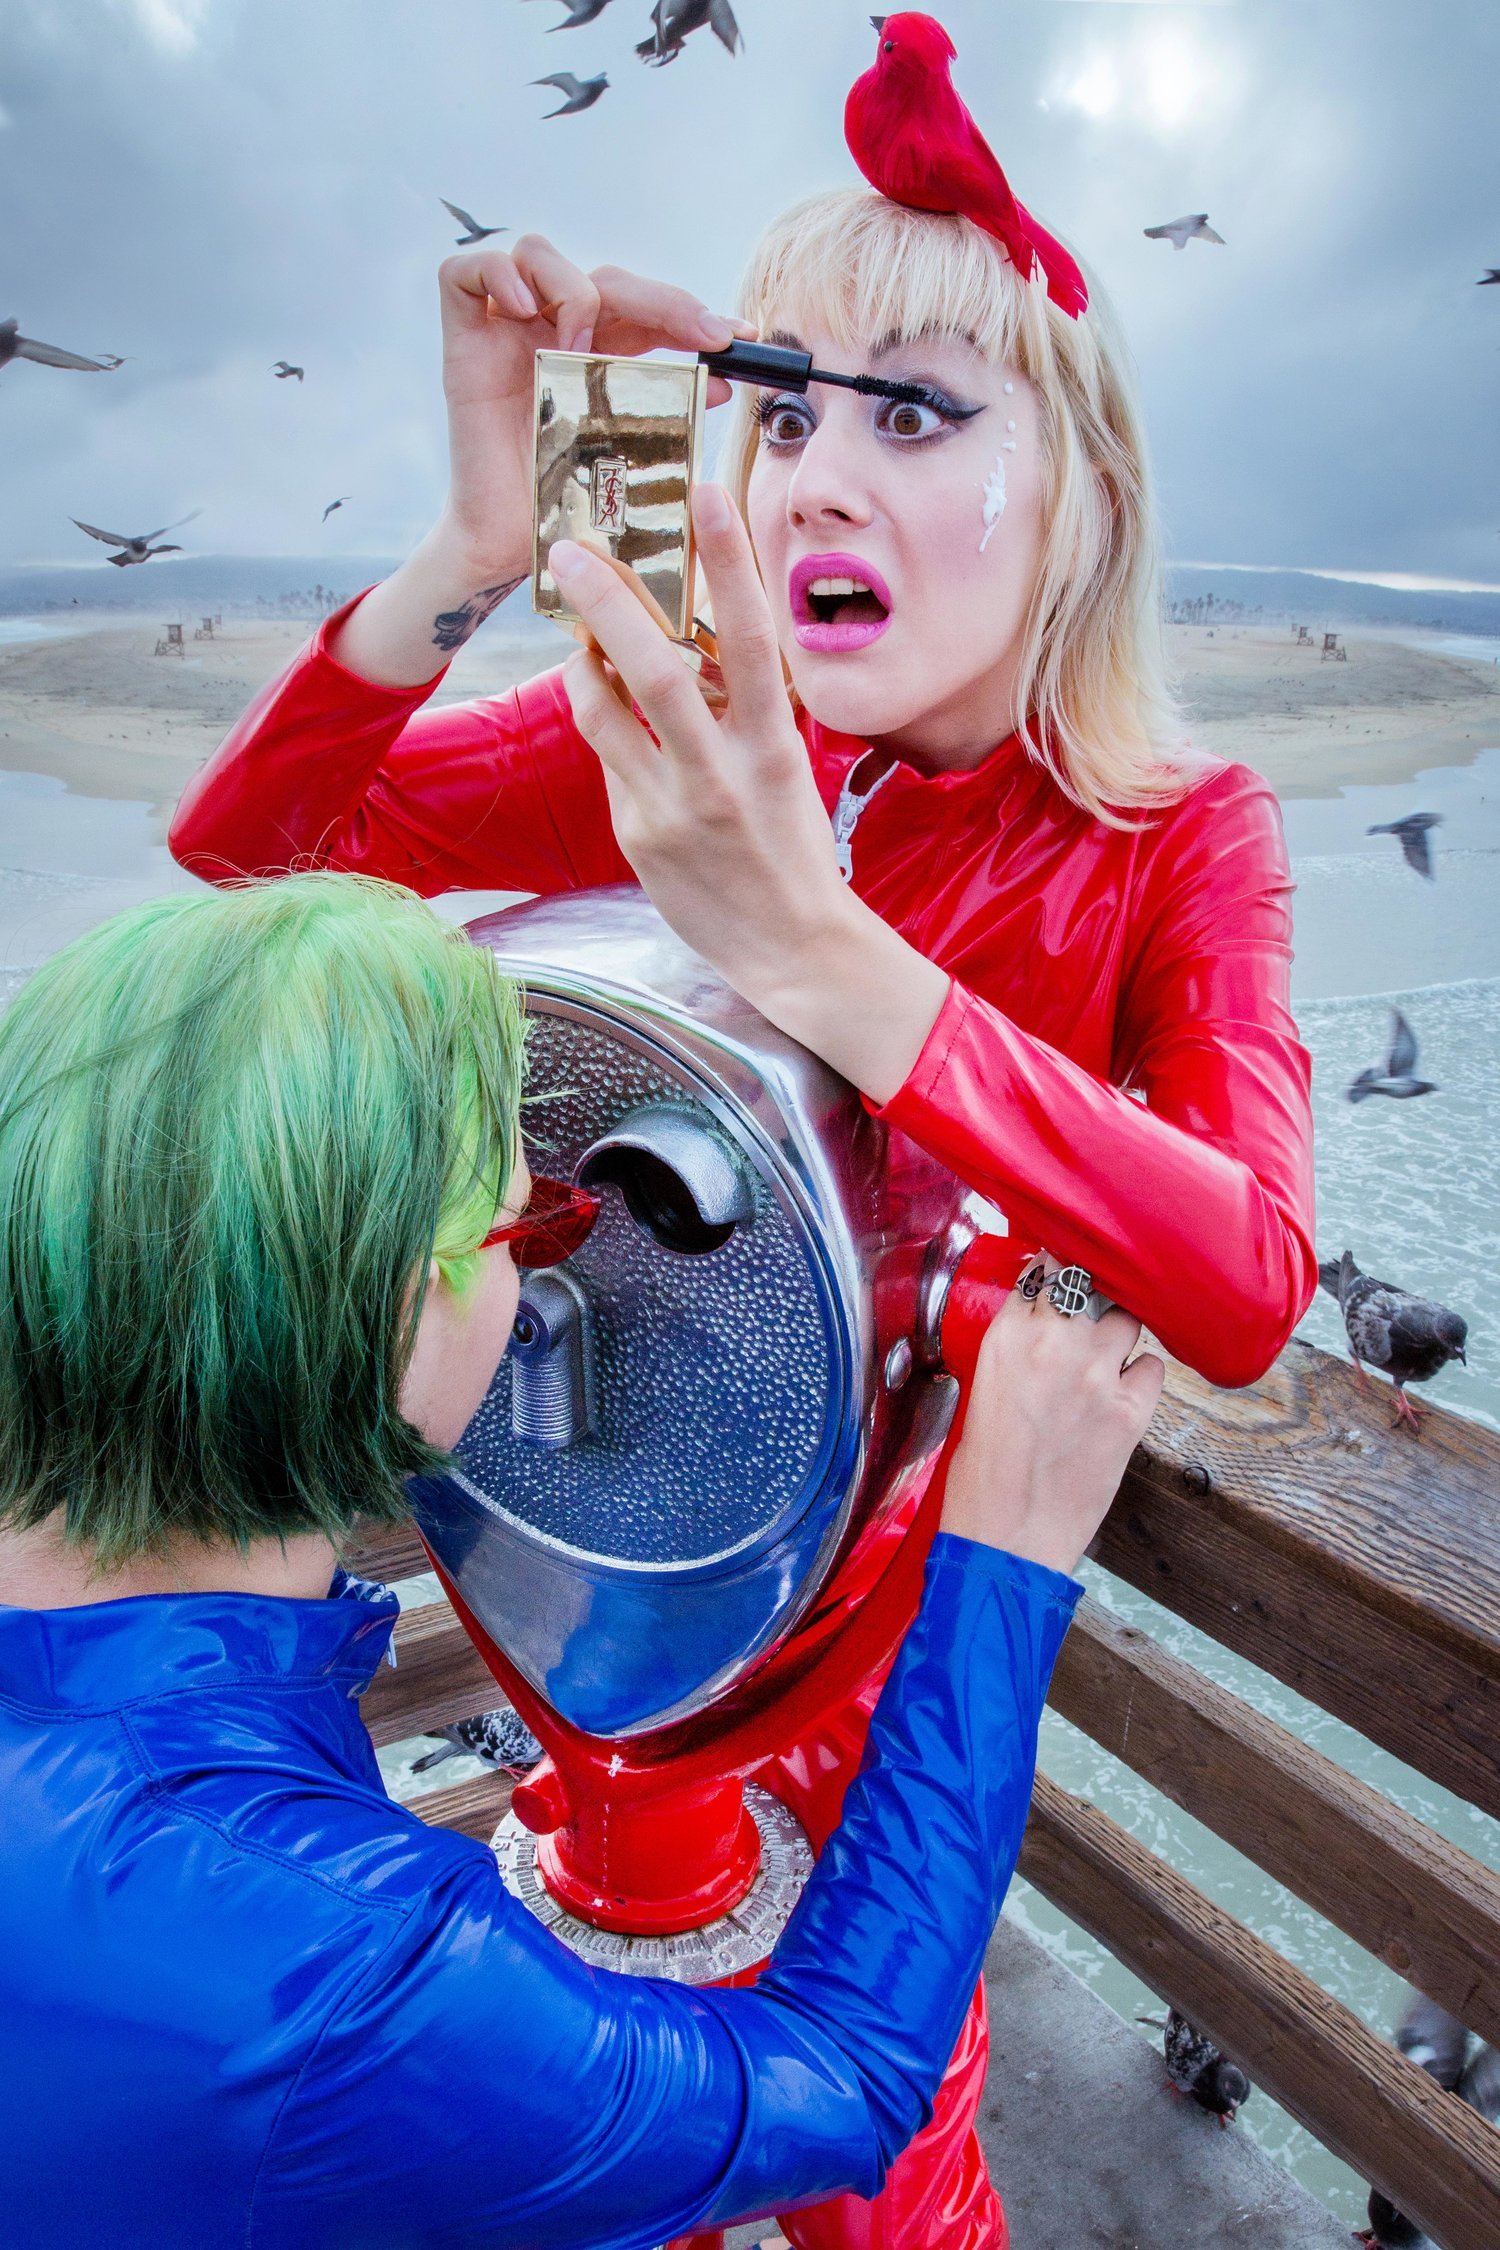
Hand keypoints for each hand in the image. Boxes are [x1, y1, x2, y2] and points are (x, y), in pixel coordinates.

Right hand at [437, 238, 751, 568]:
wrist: (511, 544)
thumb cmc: (568, 506)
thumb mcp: (632, 454)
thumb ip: (669, 413)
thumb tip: (719, 383)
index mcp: (597, 350)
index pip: (644, 307)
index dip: (689, 311)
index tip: (736, 336)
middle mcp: (552, 330)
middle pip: (604, 278)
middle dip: (660, 300)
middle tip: (700, 337)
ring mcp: (506, 331)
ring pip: (536, 254)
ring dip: (571, 287)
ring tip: (578, 344)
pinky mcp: (462, 339)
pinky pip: (464, 273)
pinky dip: (497, 274)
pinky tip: (523, 309)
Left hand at [554, 485, 949, 1097]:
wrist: (789, 949)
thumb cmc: (794, 850)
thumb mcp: (787, 769)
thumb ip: (744, 710)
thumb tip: (696, 647)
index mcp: (773, 751)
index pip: (752, 642)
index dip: (731, 564)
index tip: (709, 495)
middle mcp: (719, 778)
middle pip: (653, 673)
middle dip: (609, 604)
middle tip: (576, 552)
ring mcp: (670, 811)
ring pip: (605, 714)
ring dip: (584, 661)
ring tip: (579, 628)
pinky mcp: (636, 838)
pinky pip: (610, 764)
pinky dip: (608, 731)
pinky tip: (618, 724)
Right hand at [939, 1284, 1164, 1575]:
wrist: (1007, 1540)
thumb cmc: (983, 1478)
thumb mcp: (983, 1392)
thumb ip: (1015, 1350)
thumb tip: (1041, 1326)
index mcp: (1006, 1337)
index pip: (1045, 1267)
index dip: (1060, 1265)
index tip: (1066, 1270)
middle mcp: (1054, 1343)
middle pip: (1091, 1280)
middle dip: (1092, 1291)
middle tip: (1091, 1309)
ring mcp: (1096, 1374)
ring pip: (1127, 1318)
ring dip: (1119, 1332)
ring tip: (1106, 1357)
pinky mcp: (1130, 1411)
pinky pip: (1153, 1366)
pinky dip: (1142, 1374)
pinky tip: (1124, 1391)